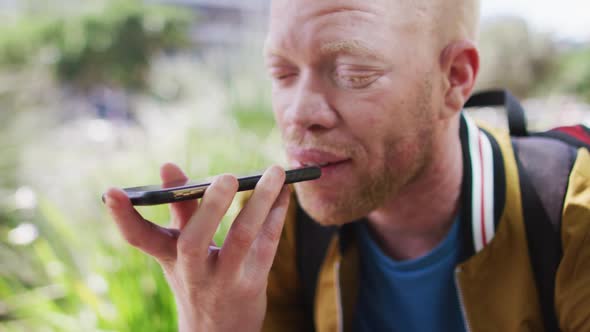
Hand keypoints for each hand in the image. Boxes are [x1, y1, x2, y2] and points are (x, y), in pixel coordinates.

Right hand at [104, 164, 290, 331]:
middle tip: (226, 177)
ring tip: (274, 172)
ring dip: (260, 201)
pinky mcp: (252, 285)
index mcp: (169, 258)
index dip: (123, 216)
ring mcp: (223, 281)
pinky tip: (284, 192)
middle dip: (210, 207)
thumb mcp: (181, 251)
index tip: (110, 192)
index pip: (139, 238)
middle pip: (194, 241)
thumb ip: (181, 209)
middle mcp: (192, 272)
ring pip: (241, 238)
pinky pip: (267, 245)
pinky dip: (277, 214)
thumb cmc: (199, 278)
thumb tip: (169, 167)